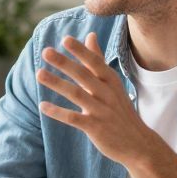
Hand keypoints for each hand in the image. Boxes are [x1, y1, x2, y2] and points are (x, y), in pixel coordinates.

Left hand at [37, 33, 155, 163]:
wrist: (137, 143)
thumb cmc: (120, 109)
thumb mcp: (112, 83)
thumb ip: (98, 59)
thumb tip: (90, 34)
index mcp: (111, 81)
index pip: (95, 62)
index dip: (81, 51)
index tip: (65, 39)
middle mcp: (107, 93)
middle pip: (83, 75)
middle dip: (65, 63)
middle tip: (46, 52)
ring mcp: (101, 111)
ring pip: (76, 94)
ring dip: (57, 83)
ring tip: (39, 74)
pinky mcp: (95, 128)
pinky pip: (73, 118)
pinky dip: (58, 112)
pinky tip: (43, 105)